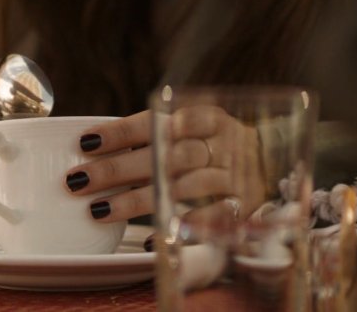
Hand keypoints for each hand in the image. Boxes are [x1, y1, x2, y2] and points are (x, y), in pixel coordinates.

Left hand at [65, 107, 265, 222]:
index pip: (158, 121)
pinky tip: (149, 237)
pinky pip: (208, 218)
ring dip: (138, 200)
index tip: (86, 142)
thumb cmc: (219, 146)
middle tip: (79, 181)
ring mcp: (235, 175)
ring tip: (100, 210)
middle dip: (118, 169)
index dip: (121, 132)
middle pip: (164, 155)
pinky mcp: (244, 205)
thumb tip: (94, 145)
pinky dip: (178, 226)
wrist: (277, 162)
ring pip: (182, 186)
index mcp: (206, 117)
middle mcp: (222, 143)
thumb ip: (159, 135)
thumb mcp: (196, 129)